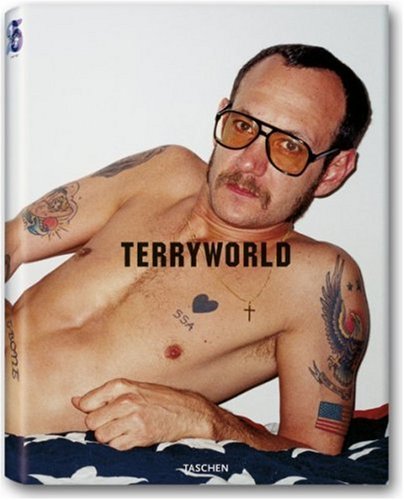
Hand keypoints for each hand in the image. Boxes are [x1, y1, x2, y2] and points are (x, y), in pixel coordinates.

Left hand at [71, 379, 214, 450]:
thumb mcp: (133, 388)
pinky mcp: (140, 435)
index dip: (91, 410)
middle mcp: (126, 400)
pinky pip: (116, 446)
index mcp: (122, 385)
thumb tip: (75, 401)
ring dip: (110, 436)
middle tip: (115, 422)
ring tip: (124, 429)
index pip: (87, 402)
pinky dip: (121, 444)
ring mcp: (133, 418)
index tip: (101, 412)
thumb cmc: (159, 398)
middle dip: (100, 425)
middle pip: (92, 421)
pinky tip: (133, 435)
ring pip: (101, 436)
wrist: (188, 411)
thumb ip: (104, 395)